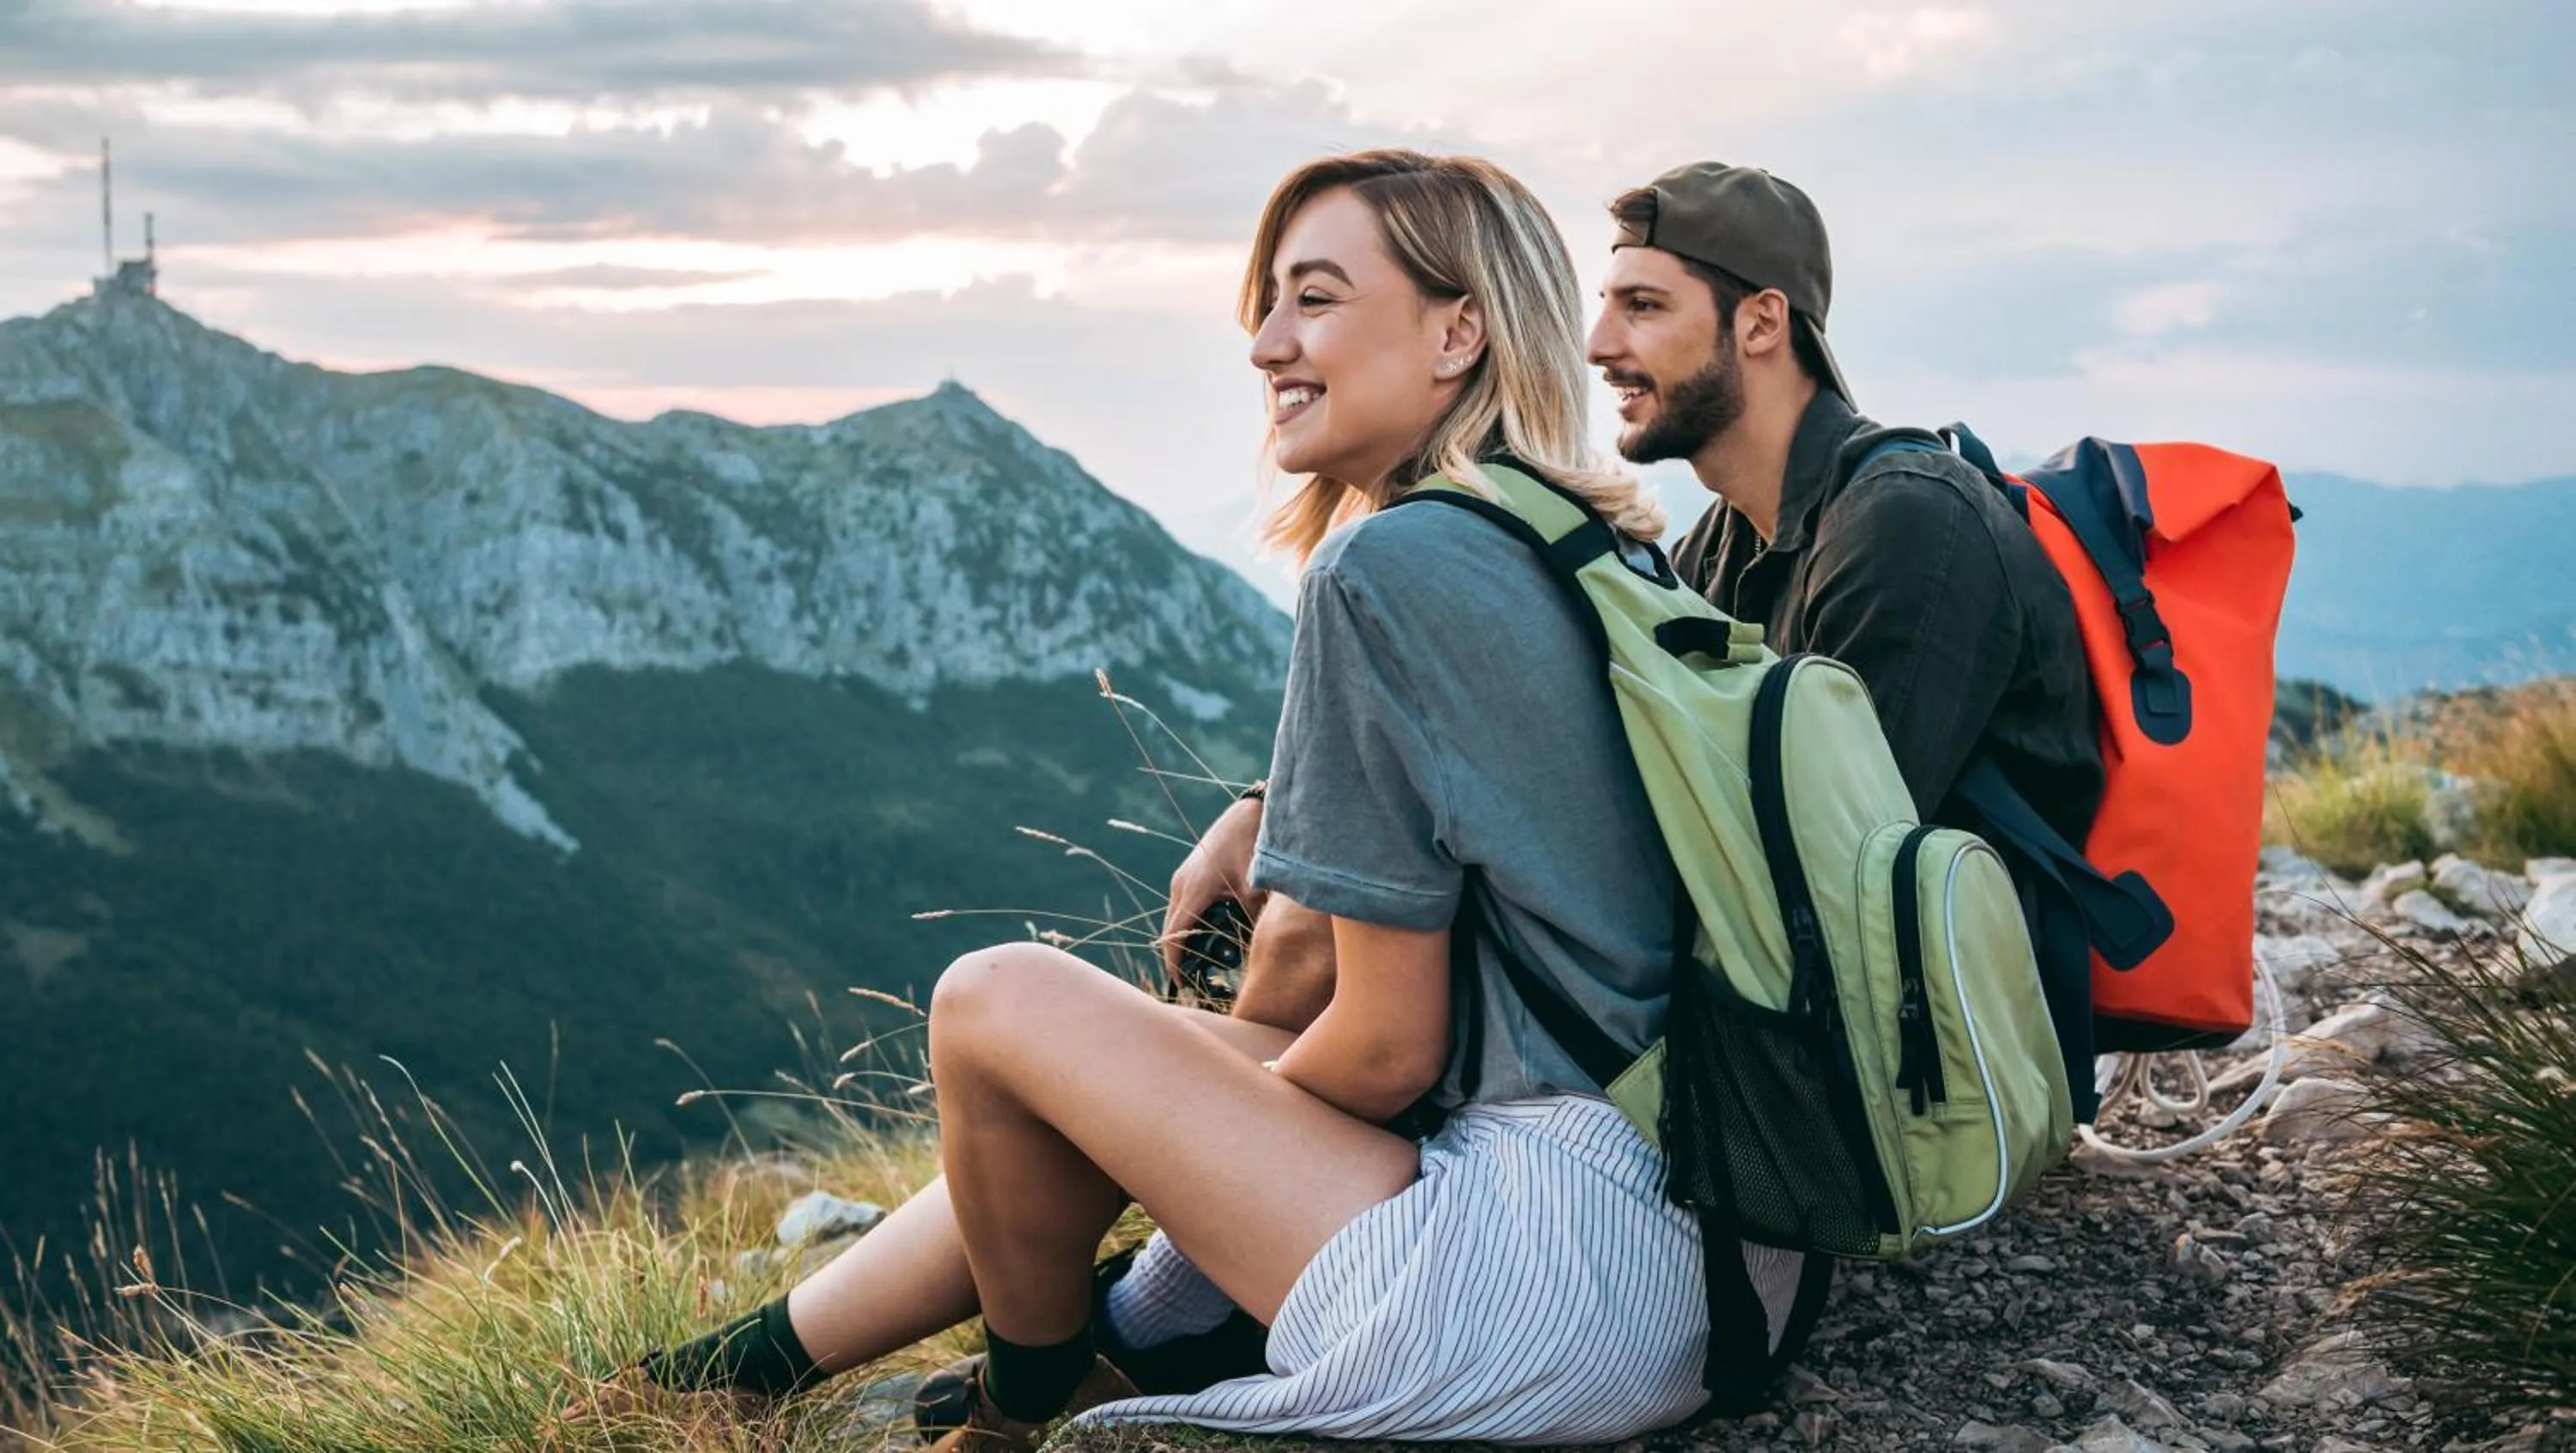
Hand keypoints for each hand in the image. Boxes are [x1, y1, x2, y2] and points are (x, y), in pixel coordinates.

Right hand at [1161, 795, 1267, 981]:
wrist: (1251, 813)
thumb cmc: (1254, 846)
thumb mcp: (1257, 887)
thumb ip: (1253, 919)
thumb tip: (1255, 948)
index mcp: (1194, 889)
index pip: (1174, 936)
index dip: (1174, 963)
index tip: (1181, 986)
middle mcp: (1181, 884)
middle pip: (1170, 930)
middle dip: (1178, 956)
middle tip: (1195, 982)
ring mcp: (1183, 877)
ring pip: (1176, 918)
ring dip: (1185, 940)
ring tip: (1203, 962)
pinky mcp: (1190, 873)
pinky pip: (1184, 906)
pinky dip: (1191, 924)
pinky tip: (1210, 935)